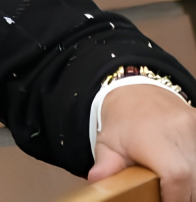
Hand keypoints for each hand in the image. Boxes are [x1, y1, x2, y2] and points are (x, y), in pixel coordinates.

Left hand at [89, 83, 195, 201]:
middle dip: (185, 194)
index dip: (175, 198)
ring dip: (193, 183)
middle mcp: (179, 130)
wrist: (136, 90)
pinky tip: (186, 173)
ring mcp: (195, 128)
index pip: (176, 176)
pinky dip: (195, 168)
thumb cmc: (121, 122)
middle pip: (194, 179)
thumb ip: (106, 166)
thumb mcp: (107, 144)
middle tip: (168, 195)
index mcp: (152, 138)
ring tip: (176, 186)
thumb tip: (96, 181)